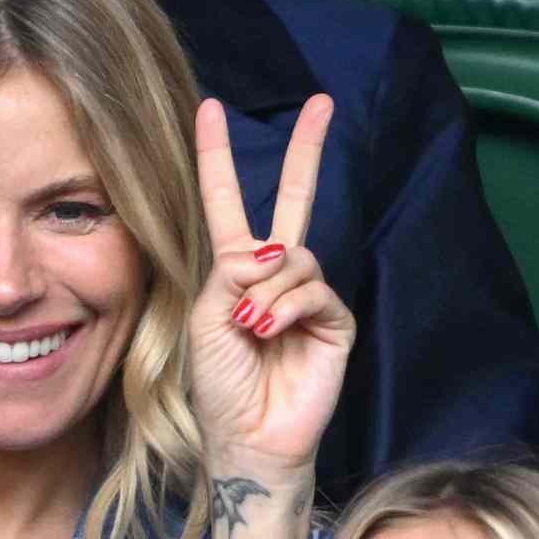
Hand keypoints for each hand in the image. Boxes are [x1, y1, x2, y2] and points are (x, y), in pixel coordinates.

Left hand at [185, 95, 354, 478]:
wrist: (248, 435)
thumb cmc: (219, 384)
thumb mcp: (204, 319)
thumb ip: (228, 272)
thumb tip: (271, 250)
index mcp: (233, 272)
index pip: (227, 204)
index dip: (218, 158)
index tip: (210, 109)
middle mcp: (274, 276)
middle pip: (295, 200)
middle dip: (307, 150)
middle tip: (324, 103)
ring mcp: (307, 296)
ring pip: (295, 255)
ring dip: (267, 289)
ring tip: (252, 327)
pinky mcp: (334, 320)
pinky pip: (314, 288)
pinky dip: (287, 307)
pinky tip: (270, 332)